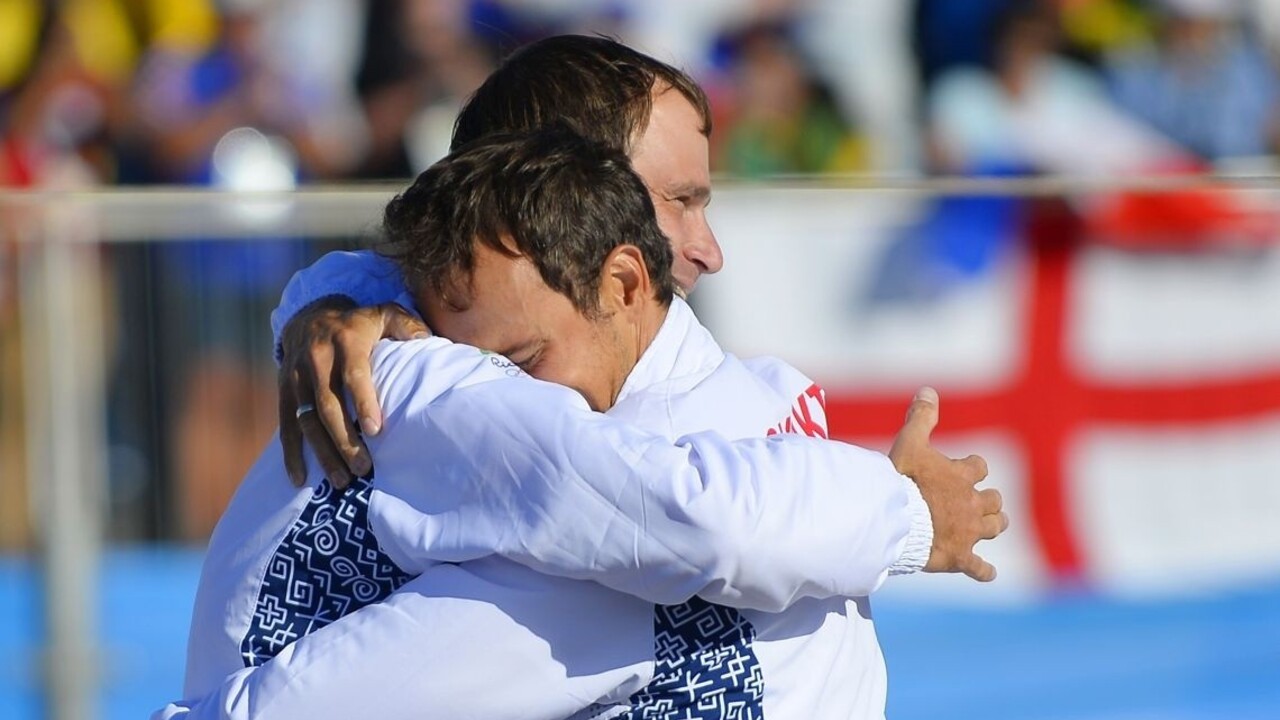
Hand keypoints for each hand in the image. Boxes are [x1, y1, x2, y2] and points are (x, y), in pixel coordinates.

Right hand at [279, 298, 429, 487]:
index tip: (376, 430)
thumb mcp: (383, 313)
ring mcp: (296, 378)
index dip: (363, 401)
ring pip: (306, 420)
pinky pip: (286, 426)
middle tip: (363, 469)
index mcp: (345, 341)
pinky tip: (300, 479)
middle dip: (344, 439)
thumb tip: (425, 339)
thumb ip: (405, 324)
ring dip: (323, 452)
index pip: (353, 374)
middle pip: (327, 405)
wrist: (309, 318)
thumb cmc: (358, 325)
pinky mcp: (284, 392)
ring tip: (341, 481)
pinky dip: (291, 454)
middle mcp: (316, 360)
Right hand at [889, 387, 1007, 581]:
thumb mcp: (909, 442)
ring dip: (992, 526)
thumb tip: (929, 390)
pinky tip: (987, 573)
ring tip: (989, 526)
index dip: (973, 467)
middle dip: (988, 500)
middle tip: (979, 502)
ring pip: (994, 528)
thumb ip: (921, 417)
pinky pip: (979, 569)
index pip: (979, 467)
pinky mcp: (960, 558)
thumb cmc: (903, 480)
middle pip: (993, 500)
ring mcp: (968, 533)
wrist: (898, 520)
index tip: (965, 469)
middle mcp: (972, 504)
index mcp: (962, 476)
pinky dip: (984, 571)